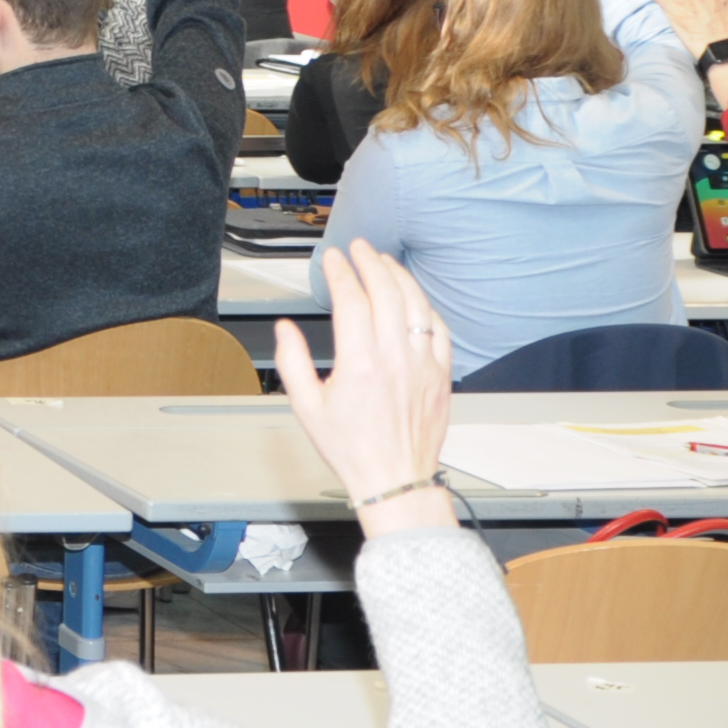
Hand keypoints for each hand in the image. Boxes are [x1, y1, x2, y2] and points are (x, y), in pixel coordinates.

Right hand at [268, 242, 456, 527]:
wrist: (395, 478)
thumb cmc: (353, 449)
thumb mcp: (306, 407)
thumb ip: (292, 362)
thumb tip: (286, 330)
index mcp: (360, 364)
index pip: (352, 300)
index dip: (340, 272)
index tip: (332, 260)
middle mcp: (396, 359)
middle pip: (387, 292)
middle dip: (370, 263)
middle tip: (358, 249)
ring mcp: (423, 365)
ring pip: (416, 305)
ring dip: (399, 277)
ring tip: (385, 262)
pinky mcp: (441, 375)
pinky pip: (439, 330)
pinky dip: (425, 307)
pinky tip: (414, 298)